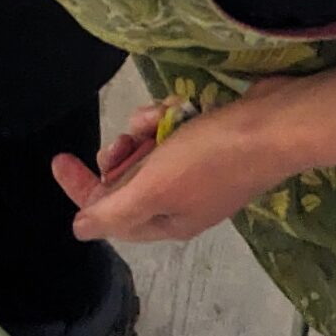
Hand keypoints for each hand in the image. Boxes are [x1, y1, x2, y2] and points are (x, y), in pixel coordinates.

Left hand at [54, 81, 298, 242]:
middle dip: (122, 152)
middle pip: (128, 179)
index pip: (110, 213)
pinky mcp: (211, 142)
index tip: (58, 159)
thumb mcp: (153, 189)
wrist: (276, 125)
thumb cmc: (211, 159)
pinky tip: (177, 105)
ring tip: (157, 117)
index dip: (81, 188)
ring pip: (148, 149)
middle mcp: (183, 201)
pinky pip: (173, 130)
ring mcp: (200, 171)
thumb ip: (114, 211)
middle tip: (128, 138)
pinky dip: (168, 116)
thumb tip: (80, 230)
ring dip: (144, 128)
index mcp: (168, 222)